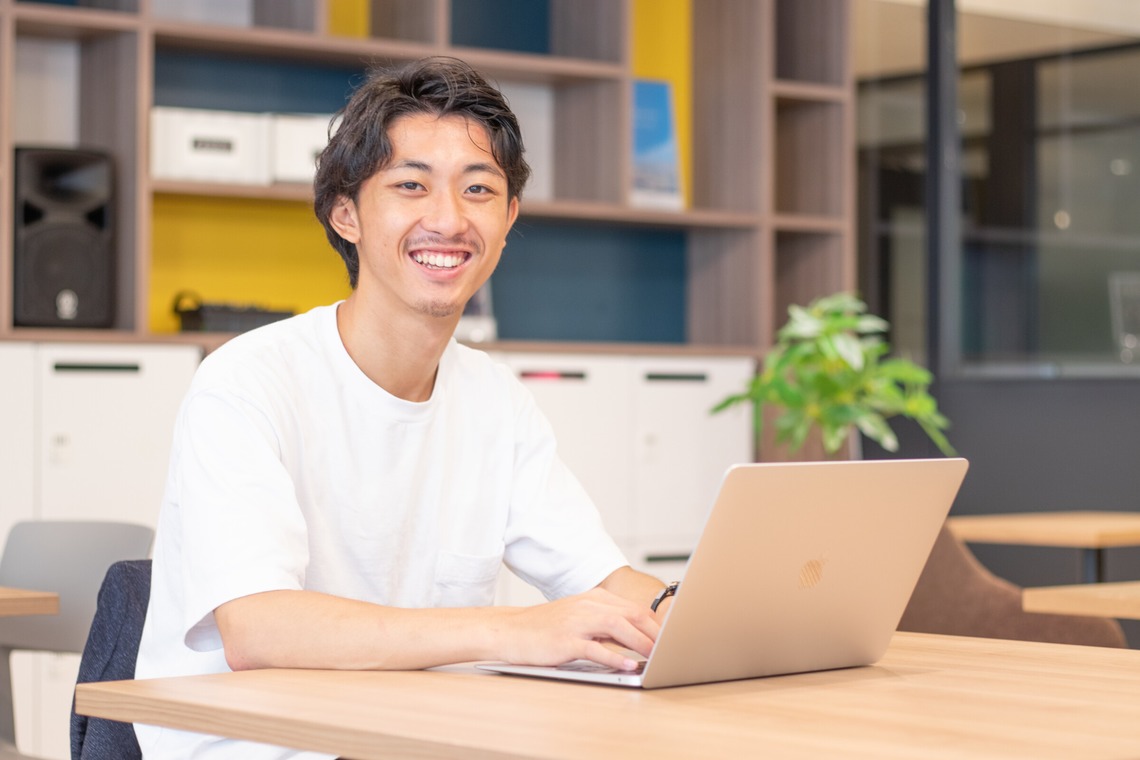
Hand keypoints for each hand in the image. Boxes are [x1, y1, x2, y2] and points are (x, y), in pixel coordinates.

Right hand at [497, 588, 659, 670]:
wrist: (511, 631)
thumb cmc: (546, 628)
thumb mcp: (579, 618)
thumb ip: (606, 624)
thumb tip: (637, 638)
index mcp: (593, 598)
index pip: (633, 608)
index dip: (654, 623)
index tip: (670, 637)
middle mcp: (587, 606)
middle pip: (630, 614)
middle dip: (653, 631)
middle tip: (670, 647)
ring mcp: (576, 622)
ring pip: (617, 626)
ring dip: (640, 642)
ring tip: (655, 655)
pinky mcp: (565, 641)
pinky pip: (595, 648)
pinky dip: (615, 657)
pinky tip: (628, 665)